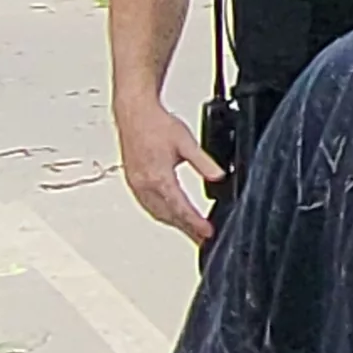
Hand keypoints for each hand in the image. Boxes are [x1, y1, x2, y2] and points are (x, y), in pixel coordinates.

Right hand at [114, 98, 222, 245]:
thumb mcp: (186, 142)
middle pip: (168, 216)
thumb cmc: (156, 124)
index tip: (207, 232)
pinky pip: (148, 205)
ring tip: (191, 231)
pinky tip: (170, 215)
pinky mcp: (133, 181)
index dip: (195, 223)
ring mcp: (137, 185)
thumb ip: (203, 162)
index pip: (180, 208)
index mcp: (158, 177)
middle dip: (187, 229)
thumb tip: (219, 175)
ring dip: (174, 224)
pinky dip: (161, 214)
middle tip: (203, 239)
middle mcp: (145, 185)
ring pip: (157, 213)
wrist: (134, 113)